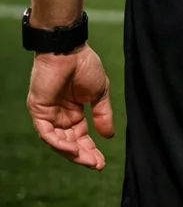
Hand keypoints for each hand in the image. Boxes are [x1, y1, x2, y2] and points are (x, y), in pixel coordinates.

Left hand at [27, 44, 113, 169]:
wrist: (70, 51)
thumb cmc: (85, 66)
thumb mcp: (100, 93)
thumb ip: (103, 114)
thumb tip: (109, 136)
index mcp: (74, 112)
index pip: (80, 137)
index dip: (90, 149)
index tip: (102, 162)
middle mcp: (59, 116)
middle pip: (69, 143)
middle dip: (83, 155)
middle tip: (97, 165)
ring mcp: (48, 114)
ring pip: (58, 142)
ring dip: (72, 153)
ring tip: (88, 160)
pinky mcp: (39, 111)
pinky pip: (47, 133)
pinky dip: (59, 142)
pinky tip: (73, 148)